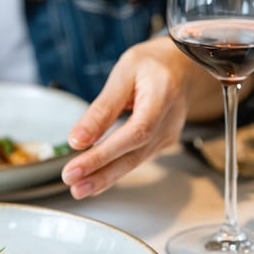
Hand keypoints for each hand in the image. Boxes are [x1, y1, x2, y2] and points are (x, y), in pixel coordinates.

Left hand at [61, 36, 195, 198]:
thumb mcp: (124, 73)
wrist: (182, 67)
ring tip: (78, 188)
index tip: (77, 159)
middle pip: (134, 153)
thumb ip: (102, 107)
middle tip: (71, 181)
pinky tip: (94, 180)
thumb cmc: (152, 65)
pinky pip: (135, 160)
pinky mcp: (161, 143)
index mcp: (163, 96)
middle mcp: (169, 121)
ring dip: (104, 178)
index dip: (106, 150)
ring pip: (134, 162)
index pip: (136, 131)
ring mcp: (168, 135)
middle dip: (101, 172)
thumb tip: (78, 139)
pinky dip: (113, 172)